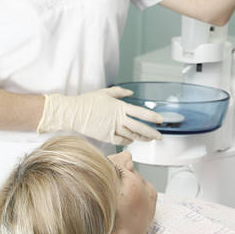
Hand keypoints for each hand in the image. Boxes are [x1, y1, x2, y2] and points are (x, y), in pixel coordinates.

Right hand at [36, 87, 162, 144]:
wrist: (74, 113)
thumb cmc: (88, 101)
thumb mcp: (105, 93)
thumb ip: (120, 92)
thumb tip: (131, 93)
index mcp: (120, 107)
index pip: (141, 112)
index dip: (152, 117)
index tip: (160, 120)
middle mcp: (118, 119)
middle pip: (140, 127)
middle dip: (152, 133)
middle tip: (159, 136)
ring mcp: (112, 129)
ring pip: (132, 136)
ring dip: (142, 138)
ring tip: (149, 139)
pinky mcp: (106, 137)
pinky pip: (121, 140)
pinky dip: (128, 140)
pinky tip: (132, 140)